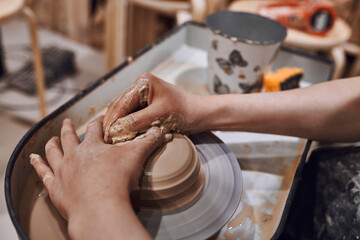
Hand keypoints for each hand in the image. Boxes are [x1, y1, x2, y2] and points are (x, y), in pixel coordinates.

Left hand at [30, 117, 163, 238]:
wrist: (100, 206)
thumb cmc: (117, 179)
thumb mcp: (137, 155)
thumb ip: (149, 141)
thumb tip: (162, 130)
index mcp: (93, 146)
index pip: (94, 129)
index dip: (97, 122)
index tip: (98, 118)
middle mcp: (74, 156)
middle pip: (69, 138)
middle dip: (68, 129)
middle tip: (67, 122)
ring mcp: (63, 172)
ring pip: (53, 153)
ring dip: (52, 145)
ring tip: (50, 139)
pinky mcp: (56, 189)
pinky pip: (43, 174)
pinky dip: (37, 165)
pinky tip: (33, 159)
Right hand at [103, 73, 203, 143]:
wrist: (202, 114)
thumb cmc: (185, 112)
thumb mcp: (159, 117)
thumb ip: (136, 121)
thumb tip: (115, 129)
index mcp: (143, 82)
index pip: (121, 103)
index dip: (112, 121)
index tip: (106, 136)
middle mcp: (140, 85)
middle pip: (120, 106)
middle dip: (112, 123)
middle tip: (104, 140)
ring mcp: (143, 94)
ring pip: (124, 111)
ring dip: (118, 124)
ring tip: (109, 140)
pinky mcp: (147, 104)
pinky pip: (132, 114)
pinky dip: (126, 124)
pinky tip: (121, 135)